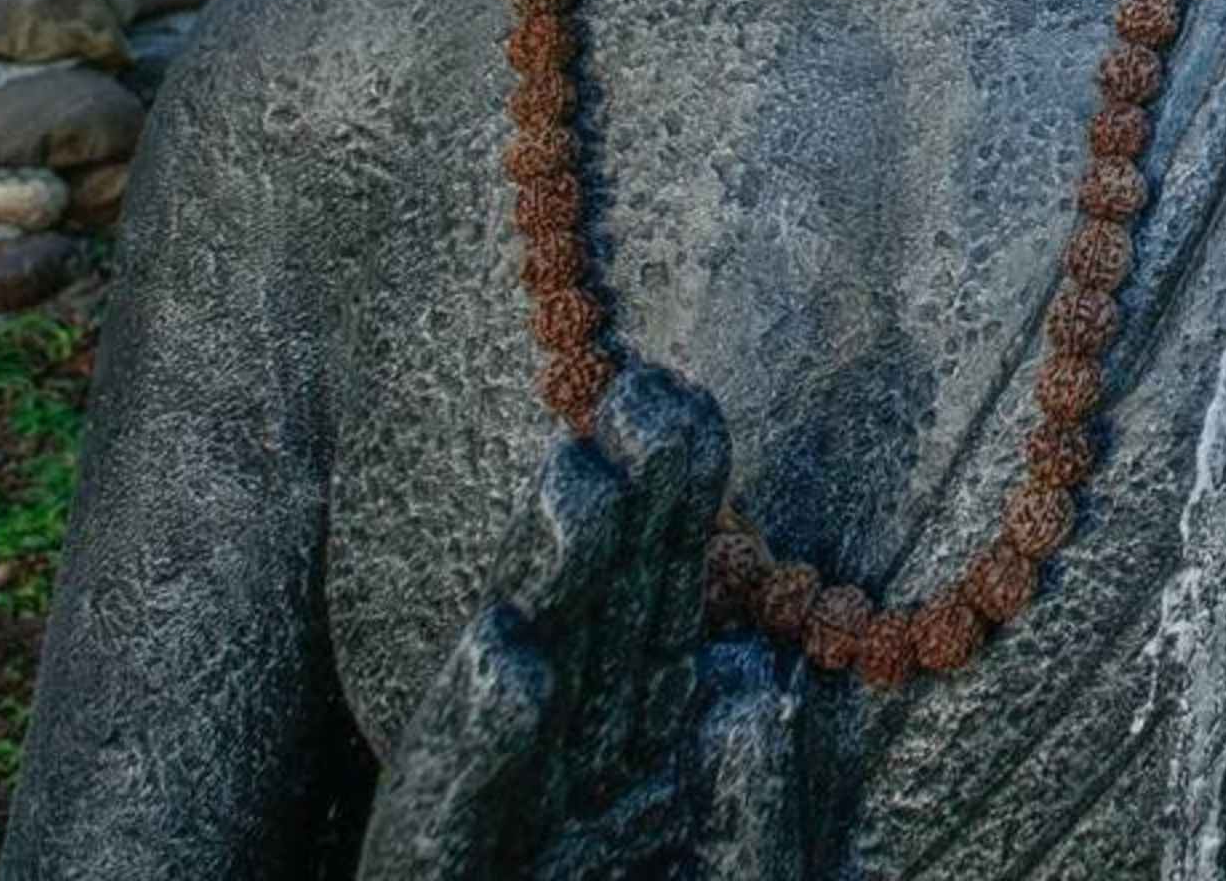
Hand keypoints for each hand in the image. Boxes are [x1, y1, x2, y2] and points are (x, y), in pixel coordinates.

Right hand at [358, 366, 803, 880]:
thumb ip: (773, 822)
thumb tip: (759, 685)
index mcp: (635, 784)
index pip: (653, 626)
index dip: (669, 512)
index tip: (684, 398)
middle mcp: (561, 808)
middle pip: (590, 636)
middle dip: (618, 516)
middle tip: (646, 391)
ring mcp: (500, 852)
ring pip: (519, 709)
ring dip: (548, 592)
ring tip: (578, 479)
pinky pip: (452, 824)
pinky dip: (485, 739)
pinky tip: (514, 655)